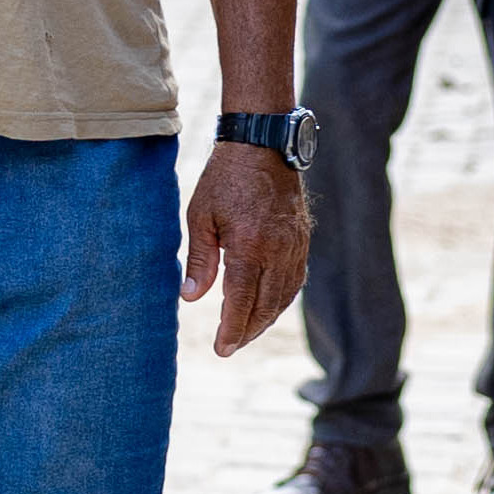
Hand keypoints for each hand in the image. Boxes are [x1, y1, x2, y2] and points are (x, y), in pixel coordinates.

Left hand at [183, 135, 306, 352]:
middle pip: (266, 306)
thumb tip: (190, 297)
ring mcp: (295, 245)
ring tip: (246, 331)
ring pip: (284, 296)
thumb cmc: (225, 178)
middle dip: (247, 331)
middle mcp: (277, 250)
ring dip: (266, 318)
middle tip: (230, 346)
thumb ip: (199, 259)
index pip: (241, 301)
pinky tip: (268, 305)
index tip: (222, 349)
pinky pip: (296, 279)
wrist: (263, 144)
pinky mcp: (302, 239)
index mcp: (249, 246)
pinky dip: (282, 299)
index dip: (231, 330)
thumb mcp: (201, 216)